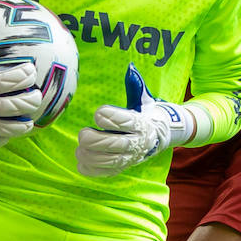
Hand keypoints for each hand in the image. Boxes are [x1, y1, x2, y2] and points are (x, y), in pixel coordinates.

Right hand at [0, 24, 41, 144]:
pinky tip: (11, 133)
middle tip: (38, 96)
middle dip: (27, 102)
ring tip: (30, 122)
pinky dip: (2, 138)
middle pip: (8, 106)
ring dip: (19, 126)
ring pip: (2, 127)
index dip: (20, 76)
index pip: (3, 82)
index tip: (32, 70)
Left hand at [76, 65, 194, 176]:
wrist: (159, 136)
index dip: (110, 117)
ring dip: (91, 156)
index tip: (98, 113)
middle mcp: (138, 143)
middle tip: (83, 133)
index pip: (126, 122)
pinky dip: (91, 169)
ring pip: (110, 161)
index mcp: (141, 124)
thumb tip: (130, 68)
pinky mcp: (123, 167)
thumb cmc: (145, 113)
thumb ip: (135, 85)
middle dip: (96, 140)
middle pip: (116, 145)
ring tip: (80, 149)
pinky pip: (106, 173)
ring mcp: (131, 157)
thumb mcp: (143, 99)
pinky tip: (81, 162)